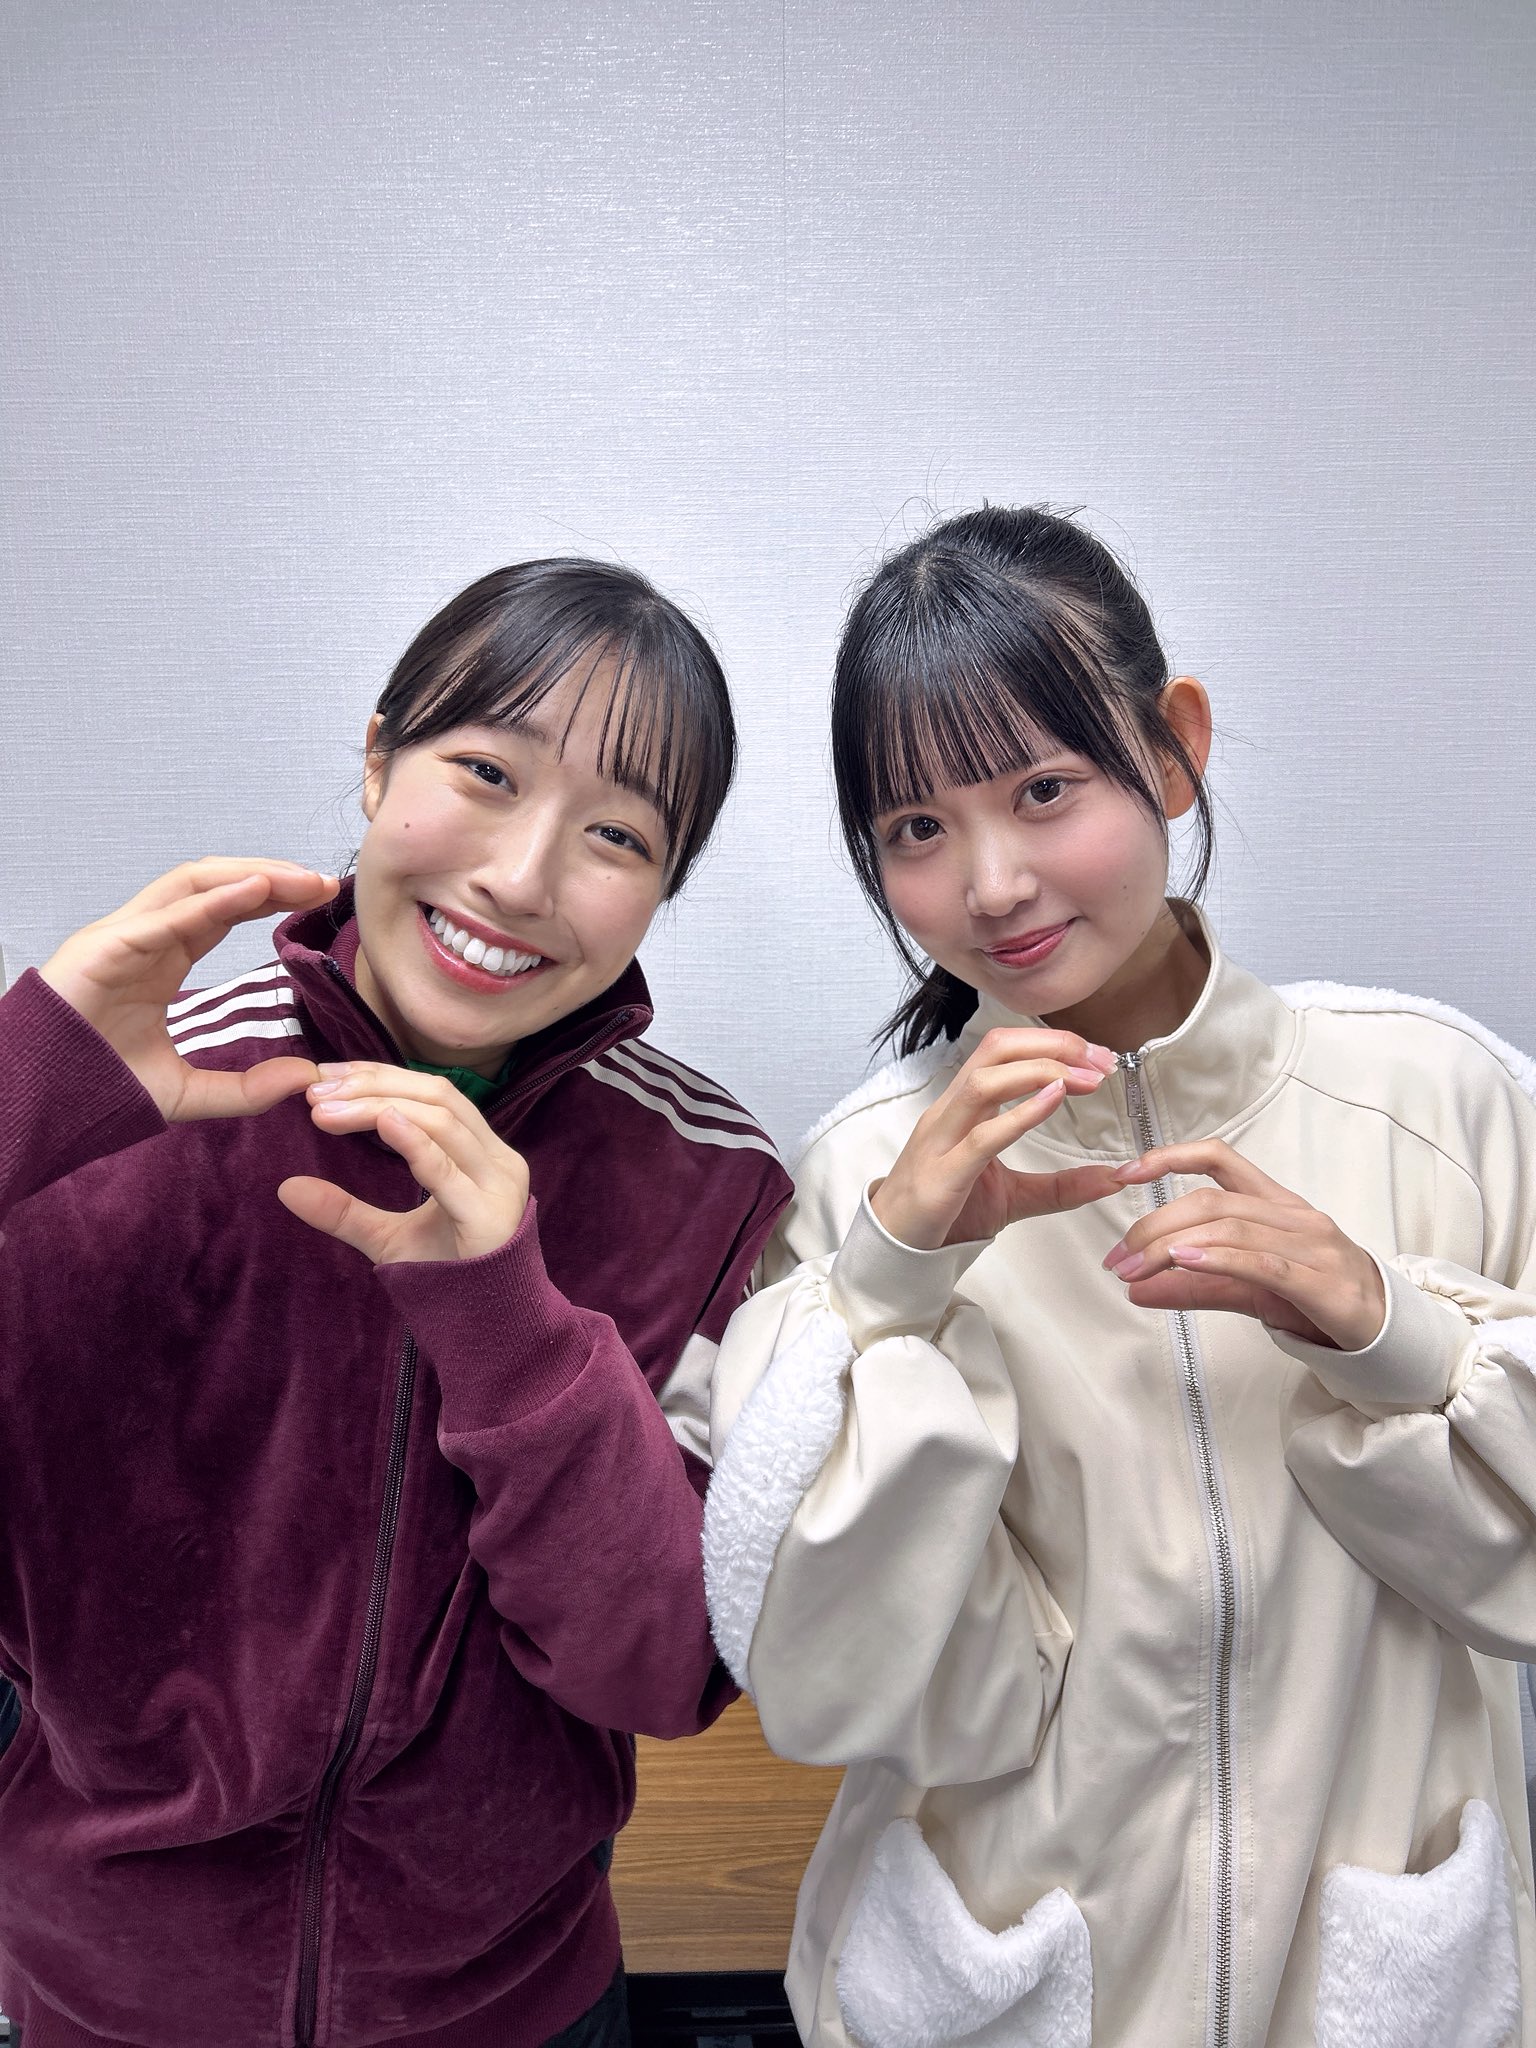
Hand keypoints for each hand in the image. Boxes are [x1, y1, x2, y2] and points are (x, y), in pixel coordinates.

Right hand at [38, 857, 338, 1120]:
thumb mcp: (188, 1094)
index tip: (320, 897)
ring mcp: (122, 937)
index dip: (271, 897)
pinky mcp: (104, 948)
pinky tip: (256, 891)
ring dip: (249, 876)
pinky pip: (165, 917)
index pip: (223, 909)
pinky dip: (213, 900)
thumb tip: (307, 1079)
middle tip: (324, 884)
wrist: (39, 1103)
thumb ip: (247, 1089)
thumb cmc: (99, 1088)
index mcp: (162, 958)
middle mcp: (145, 937)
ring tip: (300, 879)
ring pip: (190, 884)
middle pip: (214, 885)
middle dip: (271, 877)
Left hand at [278, 1063, 530, 1263]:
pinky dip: (414, 1141)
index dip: (379, 1076)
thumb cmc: (446, 1281)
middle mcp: (497, 1160)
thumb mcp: (387, 1238)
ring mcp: (498, 1185)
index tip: (325, 1075)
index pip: (432, 1094)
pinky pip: (450, 1169)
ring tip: (327, 1112)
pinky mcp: (489, 1215)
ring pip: (441, 1120)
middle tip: (316, 1090)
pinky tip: (381, 1121)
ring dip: (379, 1107)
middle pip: (437, 1096)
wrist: (487, 1332)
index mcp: (481, 1154)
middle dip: (373, 1085)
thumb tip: (285, 1188)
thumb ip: (344, 1211)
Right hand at [870, 1027, 1123, 1249]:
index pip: (1005, 1050)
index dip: (1054, 1043)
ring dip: (1041, 1071)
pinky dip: (1020, 1114)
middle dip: (1052, 1045)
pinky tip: (1053, 1101)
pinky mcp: (942, 1176)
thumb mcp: (1015, 1195)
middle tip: (1100, 1059)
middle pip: (996, 1049)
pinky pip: (981, 1136)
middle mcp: (951, 1112)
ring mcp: (942, 1140)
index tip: (1098, 1057)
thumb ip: (1061, 1186)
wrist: (897, 1250)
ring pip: (984, 1082)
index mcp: (965, 1107)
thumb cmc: (948, 1213)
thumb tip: (1113, 1180)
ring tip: (1084, 1079)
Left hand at [1102, 1139, 1385, 1349]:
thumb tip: (1134, 1288)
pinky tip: (1184, 1261)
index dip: (1170, 1157)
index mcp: (1274, 1203)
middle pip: (1211, 1201)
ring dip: (1171, 1248)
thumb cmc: (1317, 1299)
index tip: (1124, 1173)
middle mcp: (1292, 1216)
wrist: (1386, 1331)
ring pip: (1230, 1229)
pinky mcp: (1321, 1284)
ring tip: (1134, 1269)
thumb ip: (1192, 1285)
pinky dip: (1218, 1258)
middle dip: (1155, 1226)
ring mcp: (1310, 1246)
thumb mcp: (1247, 1288)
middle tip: (1118, 1257)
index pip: (1219, 1159)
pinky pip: (1261, 1263)